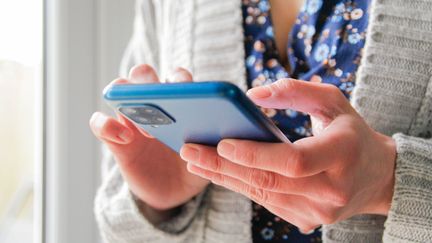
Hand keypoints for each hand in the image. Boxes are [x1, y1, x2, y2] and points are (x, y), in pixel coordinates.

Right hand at [90, 65, 208, 211]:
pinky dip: (105, 124)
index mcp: (179, 102)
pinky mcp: (116, 140)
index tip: (186, 93)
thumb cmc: (195, 164)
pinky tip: (122, 136)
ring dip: (127, 98)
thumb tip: (224, 130)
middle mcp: (153, 104)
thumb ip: (214, 141)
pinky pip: (100, 123)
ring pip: (119, 91)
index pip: (176, 77)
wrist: (175, 192)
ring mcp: (132, 120)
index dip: (178, 80)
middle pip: (143, 75)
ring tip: (144, 125)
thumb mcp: (209, 154)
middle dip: (147, 80)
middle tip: (158, 100)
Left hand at [180, 79, 395, 231]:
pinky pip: (265, 202)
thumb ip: (295, 91)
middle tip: (189, 150)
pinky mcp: (306, 220)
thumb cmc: (351, 133)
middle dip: (223, 166)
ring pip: (262, 194)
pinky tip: (217, 172)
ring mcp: (318, 211)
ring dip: (224, 177)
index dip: (255, 154)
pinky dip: (240, 186)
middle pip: (268, 181)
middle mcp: (331, 190)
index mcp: (342, 155)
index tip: (221, 142)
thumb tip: (251, 96)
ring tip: (194, 161)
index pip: (294, 161)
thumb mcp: (332, 101)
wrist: (376, 176)